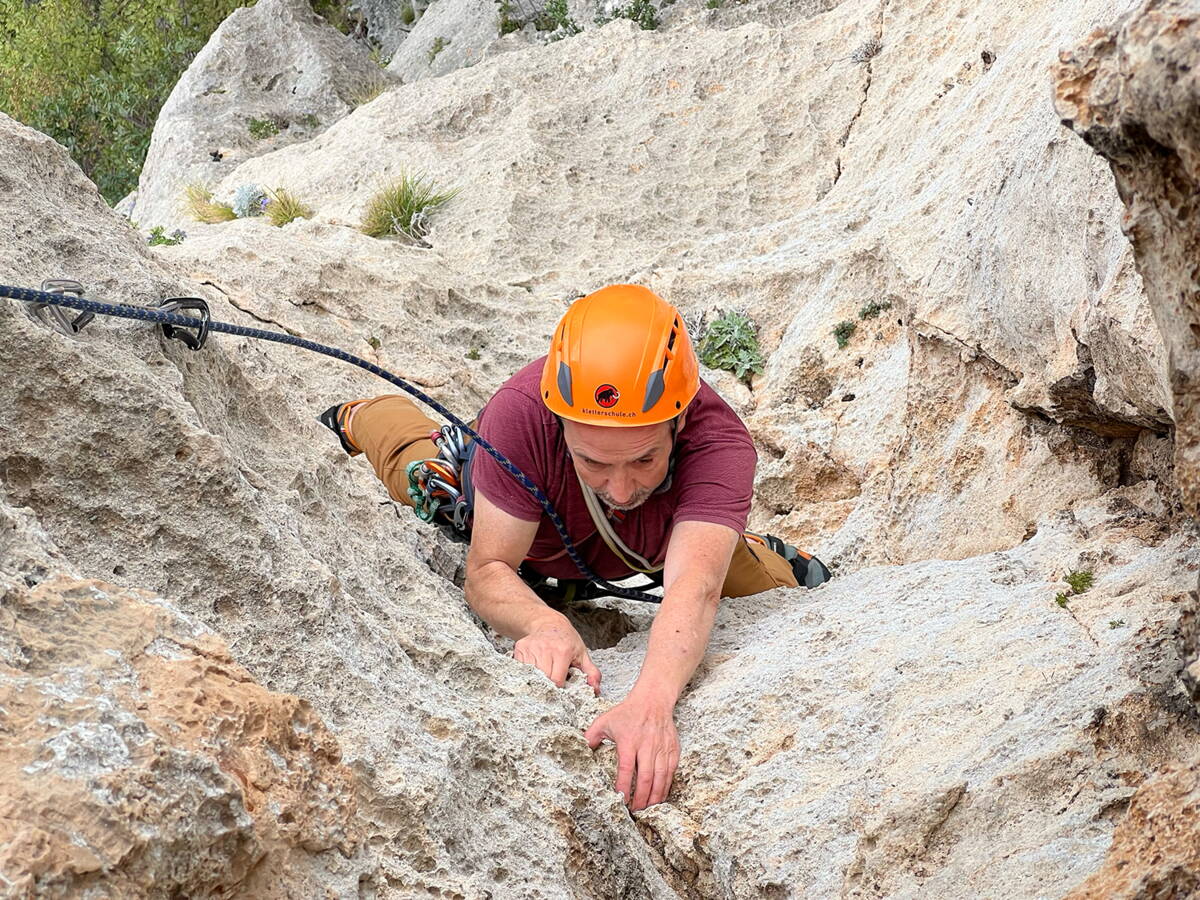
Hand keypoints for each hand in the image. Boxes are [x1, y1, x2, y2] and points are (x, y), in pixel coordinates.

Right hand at [513, 618, 600, 694]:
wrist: (549, 624)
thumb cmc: (567, 641)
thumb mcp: (582, 654)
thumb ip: (592, 673)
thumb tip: (595, 689)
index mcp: (563, 651)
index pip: (556, 680)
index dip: (559, 689)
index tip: (561, 689)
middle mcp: (545, 648)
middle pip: (543, 680)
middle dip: (548, 686)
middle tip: (553, 684)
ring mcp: (531, 648)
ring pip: (531, 676)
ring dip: (537, 681)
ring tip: (544, 675)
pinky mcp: (520, 648)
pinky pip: (521, 670)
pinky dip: (527, 674)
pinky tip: (535, 670)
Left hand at [584, 695, 679, 810]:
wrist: (653, 700)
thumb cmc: (627, 712)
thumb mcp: (604, 720)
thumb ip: (591, 736)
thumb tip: (580, 749)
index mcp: (629, 741)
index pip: (626, 769)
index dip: (624, 786)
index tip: (621, 800)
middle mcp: (647, 746)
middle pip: (646, 777)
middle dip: (641, 798)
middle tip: (636, 811)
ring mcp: (662, 748)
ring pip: (661, 777)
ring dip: (655, 795)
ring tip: (648, 808)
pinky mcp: (672, 749)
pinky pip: (671, 771)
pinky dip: (666, 785)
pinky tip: (660, 795)